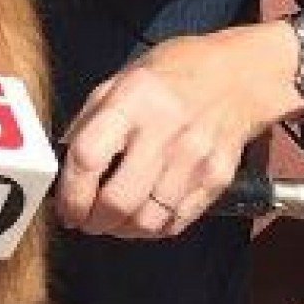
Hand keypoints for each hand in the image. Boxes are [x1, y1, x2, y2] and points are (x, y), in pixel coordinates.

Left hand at [53, 24, 296, 238]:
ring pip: (147, 221)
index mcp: (133, 101)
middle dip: (92, 220)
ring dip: (121, 230)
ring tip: (112, 220)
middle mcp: (164, 131)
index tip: (64, 205)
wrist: (240, 76)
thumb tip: (62, 166)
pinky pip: (175, 222)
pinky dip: (152, 228)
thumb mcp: (122, 79)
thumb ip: (90, 121)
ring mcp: (194, 159)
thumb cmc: (176, 73)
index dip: (70, 192)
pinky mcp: (216, 179)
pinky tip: (143, 215)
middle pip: (118, 201)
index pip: (88, 158)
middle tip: (85, 219)